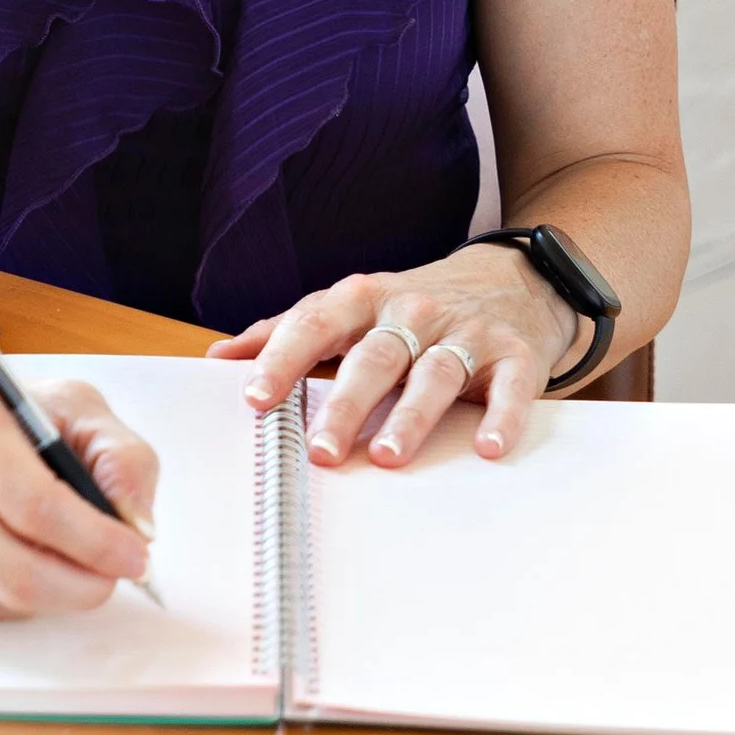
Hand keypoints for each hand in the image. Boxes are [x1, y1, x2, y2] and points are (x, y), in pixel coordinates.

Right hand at [0, 364, 158, 617]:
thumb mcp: (63, 402)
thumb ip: (117, 452)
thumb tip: (138, 524)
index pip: (35, 505)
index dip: (95, 541)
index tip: (135, 553)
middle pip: (17, 569)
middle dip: (84, 583)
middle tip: (115, 573)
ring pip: (3, 594)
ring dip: (56, 587)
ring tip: (72, 555)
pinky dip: (19, 594)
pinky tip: (18, 552)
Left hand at [206, 248, 578, 466]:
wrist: (511, 278)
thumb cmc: (412, 306)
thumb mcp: (351, 306)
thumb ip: (288, 331)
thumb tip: (220, 358)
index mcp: (364, 298)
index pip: (316, 324)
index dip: (283, 359)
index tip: (255, 398)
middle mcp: (413, 312)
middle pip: (374, 357)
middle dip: (346, 403)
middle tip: (321, 450)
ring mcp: (465, 333)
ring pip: (435, 374)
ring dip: (410, 416)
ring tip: (386, 456)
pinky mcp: (515, 356)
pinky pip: (510, 387)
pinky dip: (502, 416)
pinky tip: (487, 447)